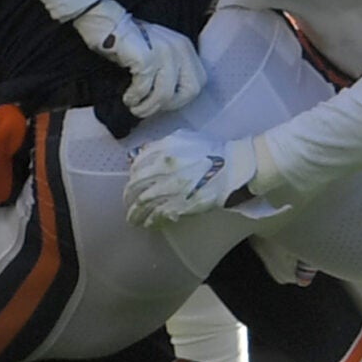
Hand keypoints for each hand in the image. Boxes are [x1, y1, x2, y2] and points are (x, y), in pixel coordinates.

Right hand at [67, 0, 205, 116]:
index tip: (162, 102)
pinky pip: (145, 88)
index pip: (199, 83)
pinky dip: (135, 97)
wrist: (108, 24)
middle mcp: (179, 48)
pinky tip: (128, 96)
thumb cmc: (130, 44)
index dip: (181, 99)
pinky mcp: (148, 57)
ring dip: (147, 106)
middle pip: (190, 91)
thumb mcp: (160, 54)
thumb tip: (171, 101)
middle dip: (168, 105)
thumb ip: (172, 72)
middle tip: (149, 106)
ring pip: (165, 94)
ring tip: (134, 105)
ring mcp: (165, 52)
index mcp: (185, 48)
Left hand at [124, 131, 255, 227]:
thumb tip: (142, 152)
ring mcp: (171, 189)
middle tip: (129, 202)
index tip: (133, 181)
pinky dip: (150, 220)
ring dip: (135, 212)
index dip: (133, 175)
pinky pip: (158, 215)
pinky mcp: (180, 205)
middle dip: (129, 196)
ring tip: (133, 219)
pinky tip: (147, 223)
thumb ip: (161, 145)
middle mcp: (163, 170)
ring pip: (143, 203)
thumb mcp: (184, 138)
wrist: (233, 167)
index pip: (137, 164)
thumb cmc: (212, 150)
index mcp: (163, 151)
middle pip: (135, 186)